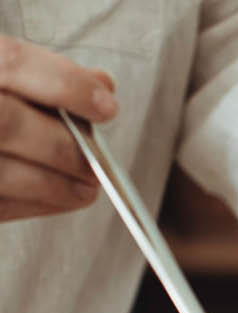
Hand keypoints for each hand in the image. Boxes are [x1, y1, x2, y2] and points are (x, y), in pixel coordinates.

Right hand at [0, 35, 117, 221]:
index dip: (66, 85)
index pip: (13, 63)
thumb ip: (45, 75)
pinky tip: (62, 196)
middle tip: (98, 162)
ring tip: (89, 185)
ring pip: (3, 171)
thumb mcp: (3, 71)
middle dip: (63, 146)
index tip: (106, 105)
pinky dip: (39, 202)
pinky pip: (0, 205)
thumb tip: (101, 85)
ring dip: (58, 184)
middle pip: (7, 122)